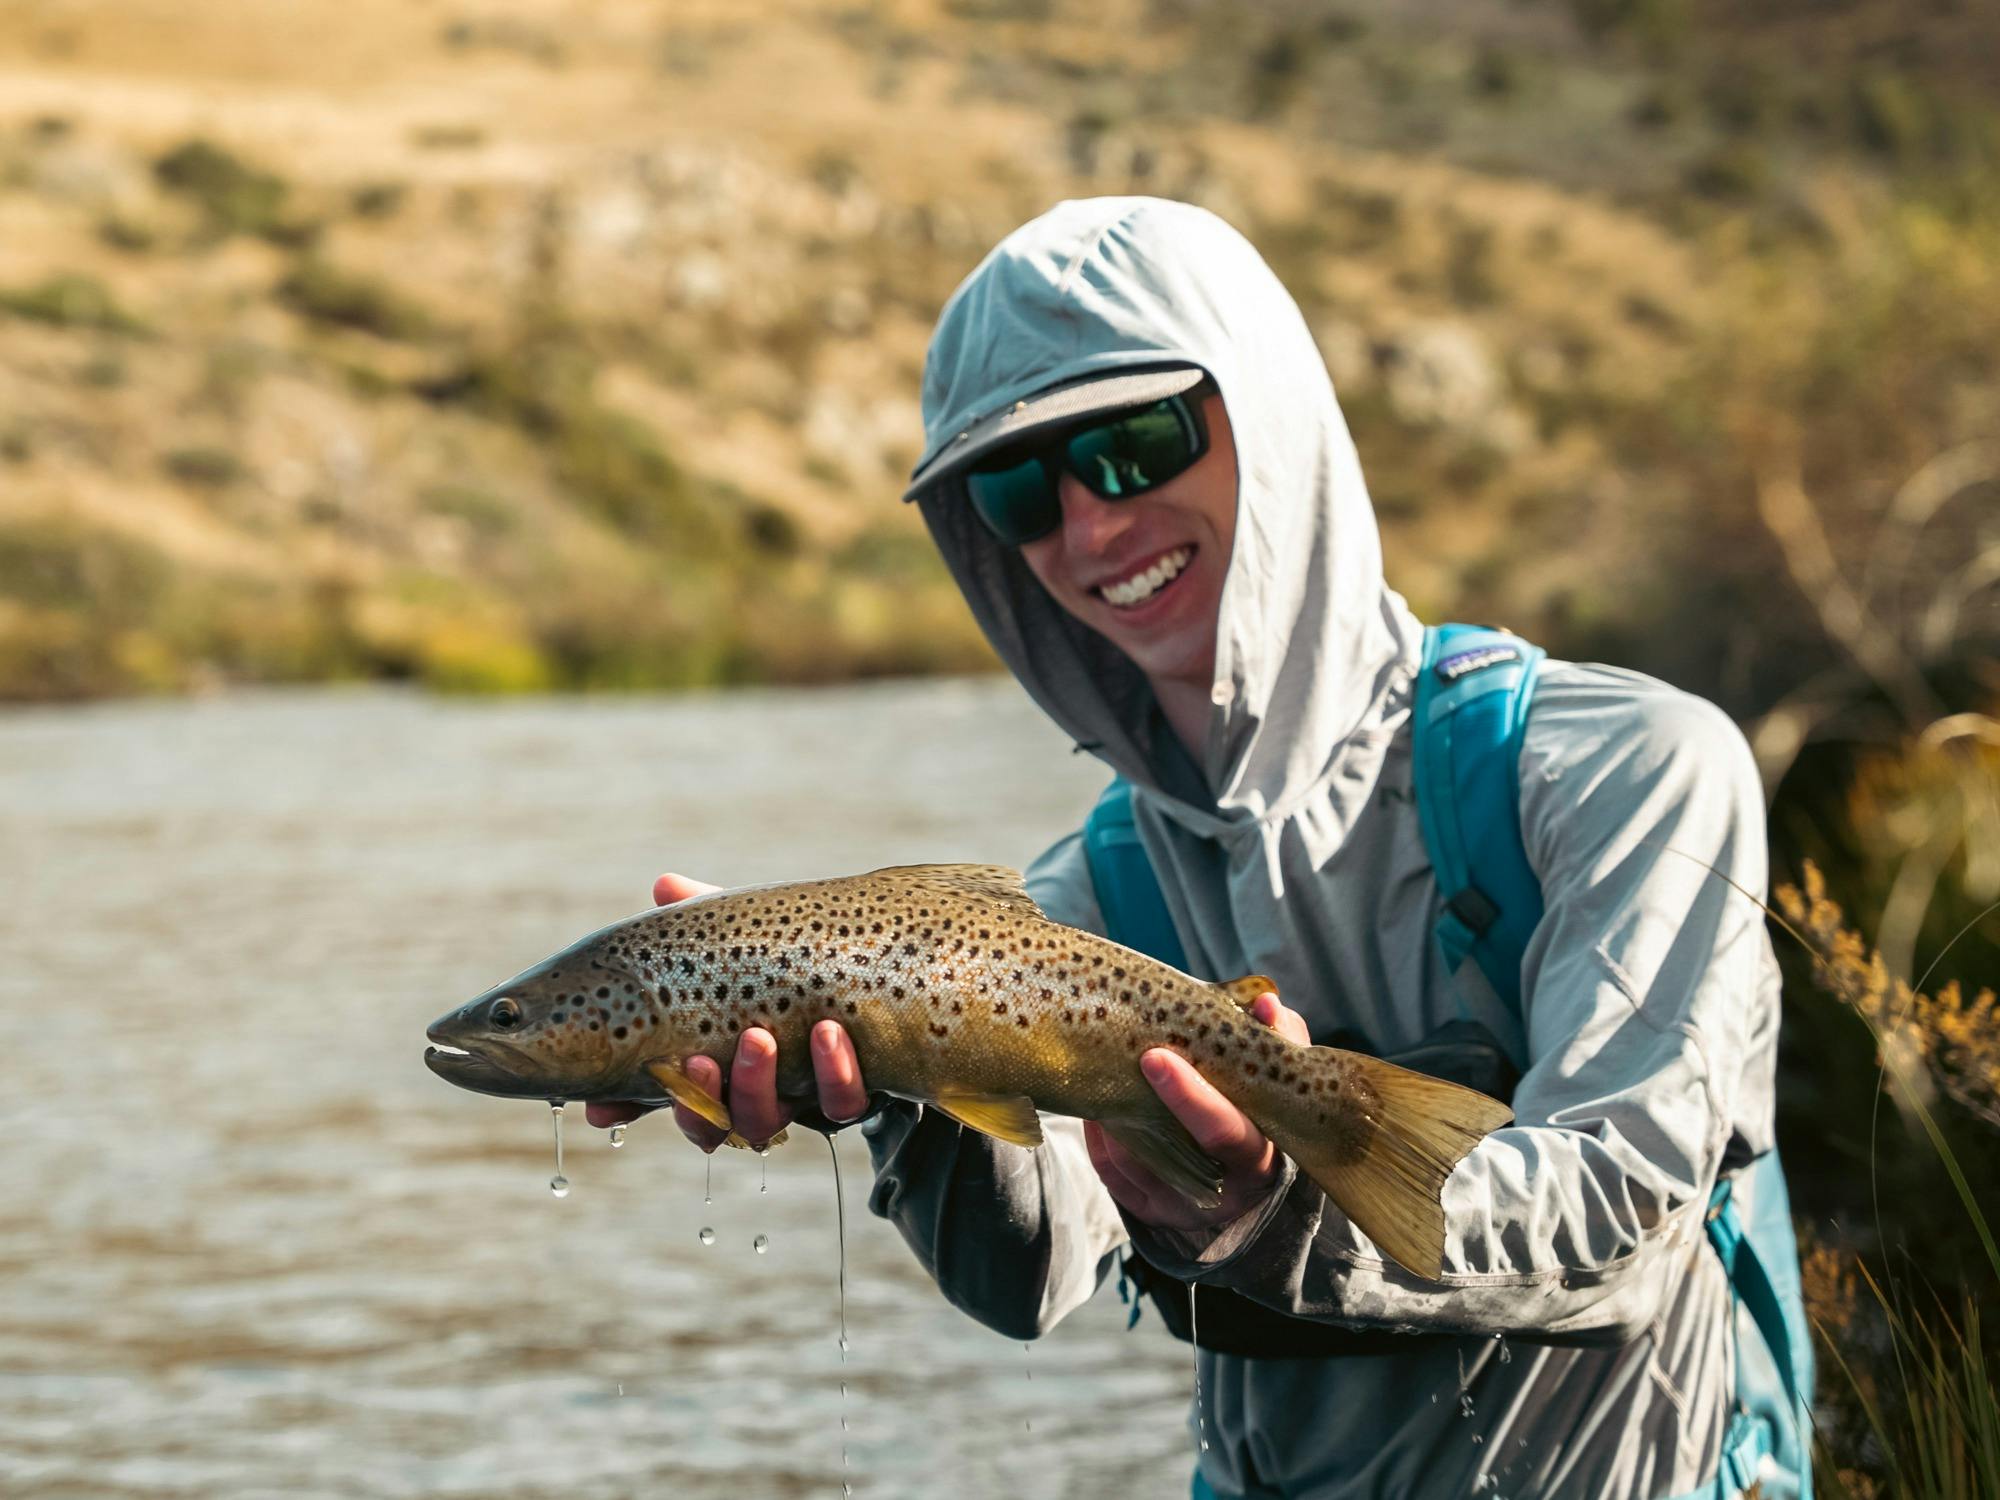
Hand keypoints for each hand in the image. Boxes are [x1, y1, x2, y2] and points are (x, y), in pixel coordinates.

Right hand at [584, 872, 871, 1150]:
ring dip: (758, 1086)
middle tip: (699, 1058)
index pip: (661, 1094)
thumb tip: (665, 885)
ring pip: (767, 1122)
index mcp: (714, 1061)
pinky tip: (829, 1032)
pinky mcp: (851, 1095)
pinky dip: (834, 1074)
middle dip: (698, 1099)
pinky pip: (842, 1104)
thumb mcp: (748, 939)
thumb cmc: (794, 962)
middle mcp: (751, 1094)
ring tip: (761, 1036)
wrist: (883, 977)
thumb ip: (707, 919)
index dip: (625, 1107)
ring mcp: (800, 1100)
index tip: (602, 1109)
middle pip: (711, 1123)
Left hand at [1084, 992, 1311, 1232]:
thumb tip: (1266, 1004)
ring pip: (1134, 1161)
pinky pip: (1113, 1173)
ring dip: (1116, 1115)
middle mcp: (1225, 1190)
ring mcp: (1185, 1206)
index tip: (1156, 1055)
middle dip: (1142, 1106)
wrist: (1248, 1168)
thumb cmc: (1260, 1103)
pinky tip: (1101, 1106)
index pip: (1225, 1131)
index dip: (1190, 1097)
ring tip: (1108, 1071)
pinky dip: (1101, 1137)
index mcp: (1261, 1154)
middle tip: (1129, 1058)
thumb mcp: (1278, 1073)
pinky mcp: (1154, 1211)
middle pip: (1179, 1154)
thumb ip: (1278, 1036)